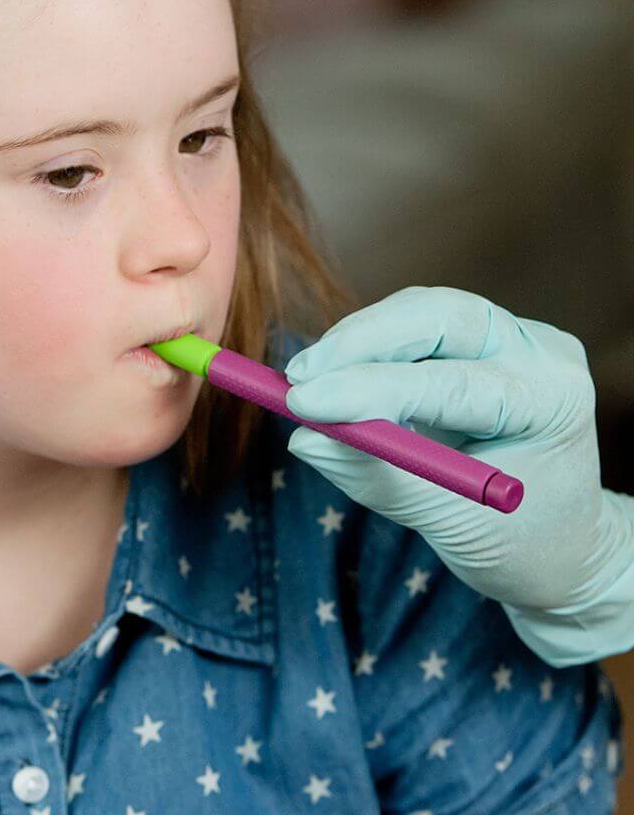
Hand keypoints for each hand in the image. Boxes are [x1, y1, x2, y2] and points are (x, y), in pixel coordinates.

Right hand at [283, 285, 633, 663]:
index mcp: (550, 403)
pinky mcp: (480, 337)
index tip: (302, 404)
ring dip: (356, 341)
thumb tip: (305, 440)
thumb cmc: (519, 545)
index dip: (368, 389)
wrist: (558, 541)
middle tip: (298, 378)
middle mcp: (538, 355)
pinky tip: (335, 377)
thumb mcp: (448, 525)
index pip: (450, 383)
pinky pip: (412, 324)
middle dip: (359, 341)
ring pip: (419, 311)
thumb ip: (378, 478)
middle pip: (438, 316)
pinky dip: (365, 346)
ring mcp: (512, 337)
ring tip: (308, 382)